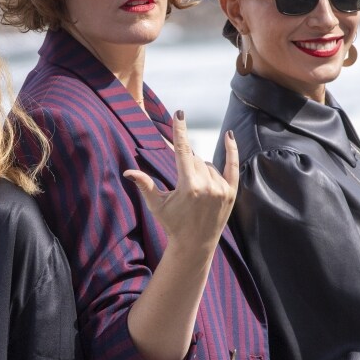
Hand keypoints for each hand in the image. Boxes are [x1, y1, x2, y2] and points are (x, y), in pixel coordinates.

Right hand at [124, 110, 238, 251]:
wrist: (195, 245)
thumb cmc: (173, 224)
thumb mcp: (157, 205)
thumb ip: (144, 184)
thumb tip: (127, 171)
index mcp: (188, 186)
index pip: (184, 151)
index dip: (180, 130)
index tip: (179, 113)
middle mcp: (207, 186)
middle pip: (195, 159)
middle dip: (186, 165)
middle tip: (182, 183)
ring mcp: (221, 189)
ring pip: (208, 165)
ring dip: (200, 169)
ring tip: (195, 192)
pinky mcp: (231, 192)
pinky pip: (233, 166)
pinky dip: (231, 150)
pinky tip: (229, 135)